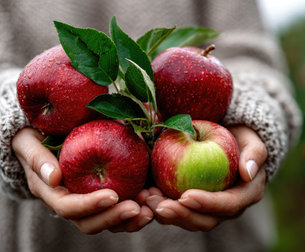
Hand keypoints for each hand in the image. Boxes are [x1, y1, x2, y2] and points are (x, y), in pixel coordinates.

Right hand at [12, 127, 152, 233]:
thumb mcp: (29, 143)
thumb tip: (54, 177)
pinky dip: (139, 207)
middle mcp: (73, 204)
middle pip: (92, 223)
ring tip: (150, 211)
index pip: (69, 208)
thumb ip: (38, 158)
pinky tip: (155, 199)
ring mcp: (92, 202)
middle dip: (115, 218)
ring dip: (131, 220)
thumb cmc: (35, 138)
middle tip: (138, 209)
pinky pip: (123, 207)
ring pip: (110, 221)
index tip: (112, 195)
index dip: (90, 205)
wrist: (45, 136)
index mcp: (53, 194)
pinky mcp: (109, 194)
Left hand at [145, 125, 266, 230]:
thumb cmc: (243, 139)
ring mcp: (207, 209)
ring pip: (186, 219)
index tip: (186, 196)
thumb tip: (249, 172)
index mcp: (245, 196)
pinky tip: (142, 195)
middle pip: (204, 220)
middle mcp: (226, 208)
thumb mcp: (253, 141)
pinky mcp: (190, 204)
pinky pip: (174, 209)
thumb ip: (255, 154)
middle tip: (159, 205)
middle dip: (180, 215)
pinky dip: (158, 205)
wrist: (231, 140)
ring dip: (165, 213)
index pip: (227, 205)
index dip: (207, 203)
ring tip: (146, 199)